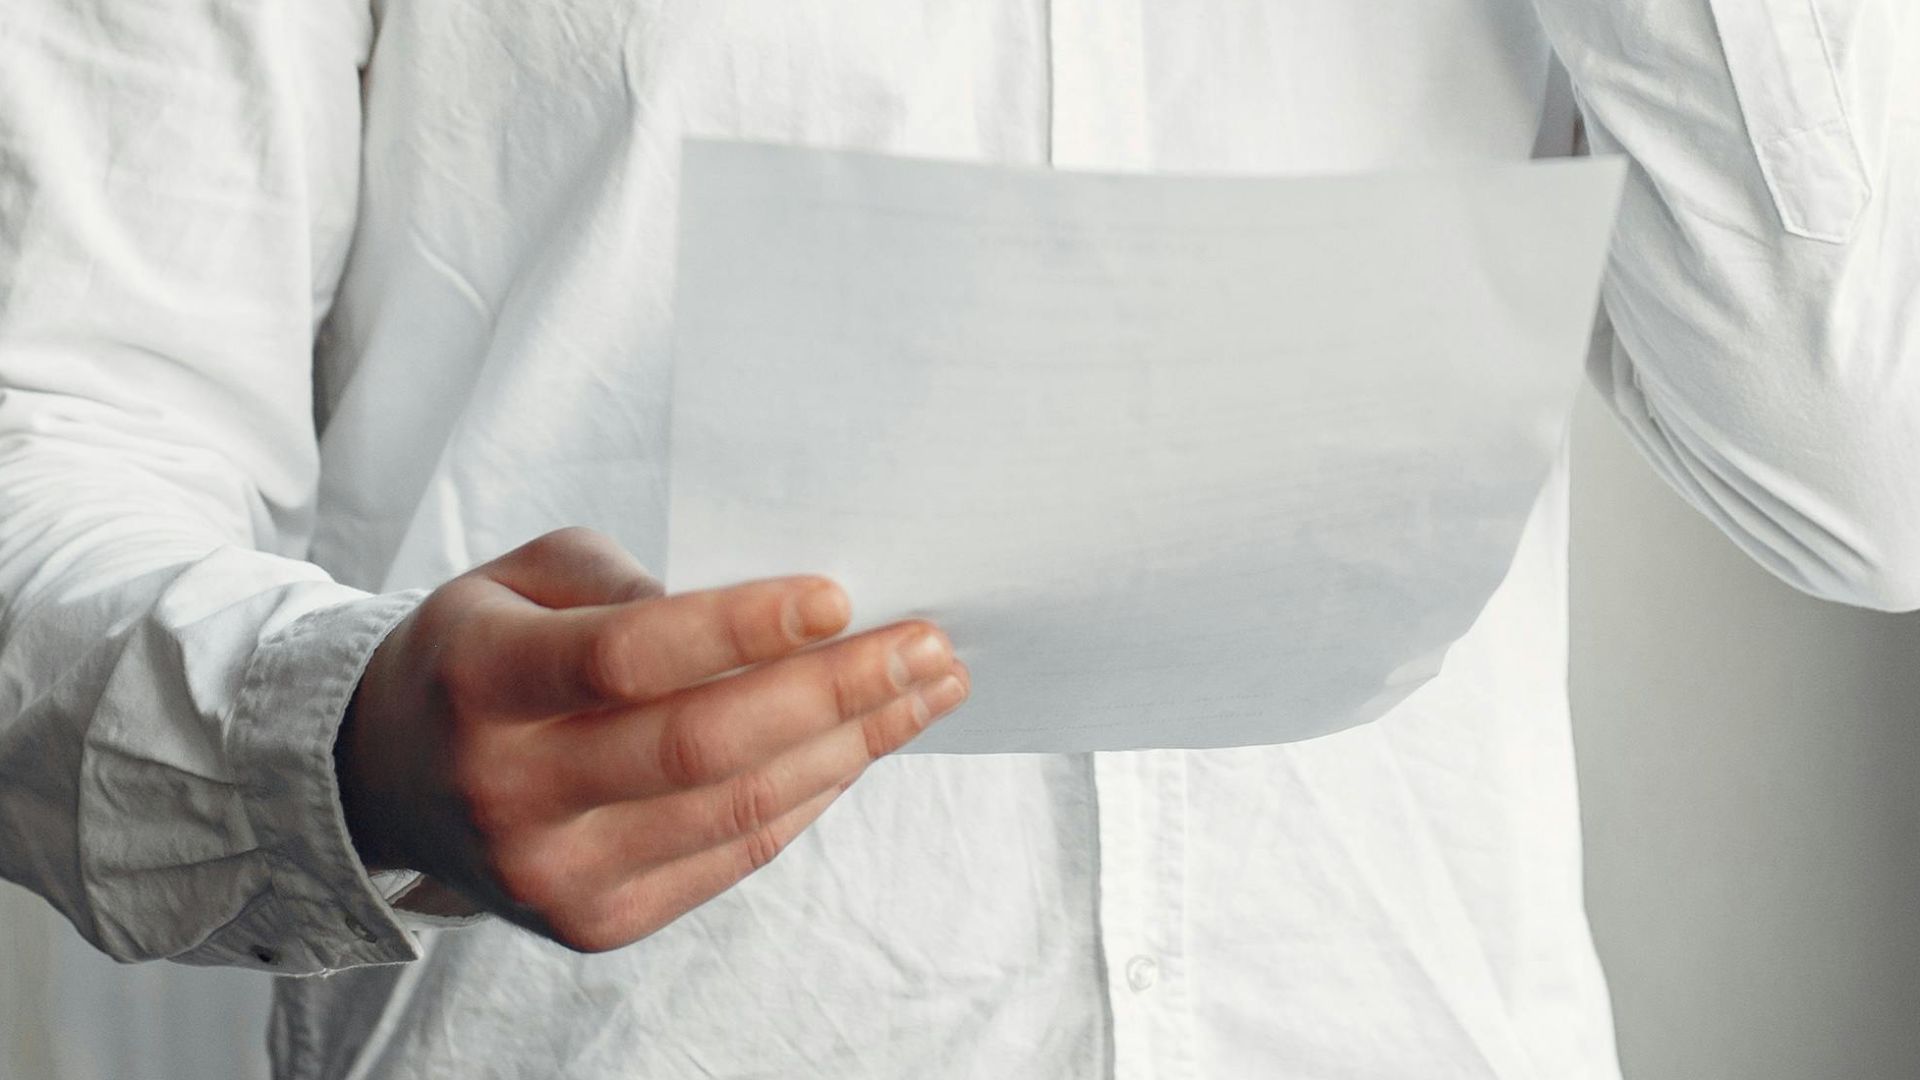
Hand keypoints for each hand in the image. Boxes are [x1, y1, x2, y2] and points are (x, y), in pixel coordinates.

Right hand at [334, 527, 967, 951]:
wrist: (390, 776)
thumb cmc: (480, 651)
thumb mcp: (522, 577)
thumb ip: (632, 581)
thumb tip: (773, 618)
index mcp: (483, 682)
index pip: (628, 659)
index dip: (742, 628)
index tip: (841, 597)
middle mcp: (510, 790)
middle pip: (702, 746)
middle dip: (837, 691)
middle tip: (929, 646)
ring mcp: (555, 874)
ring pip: (736, 811)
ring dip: (852, 746)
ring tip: (926, 690)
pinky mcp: (597, 923)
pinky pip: (733, 857)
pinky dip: (811, 797)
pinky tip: (863, 746)